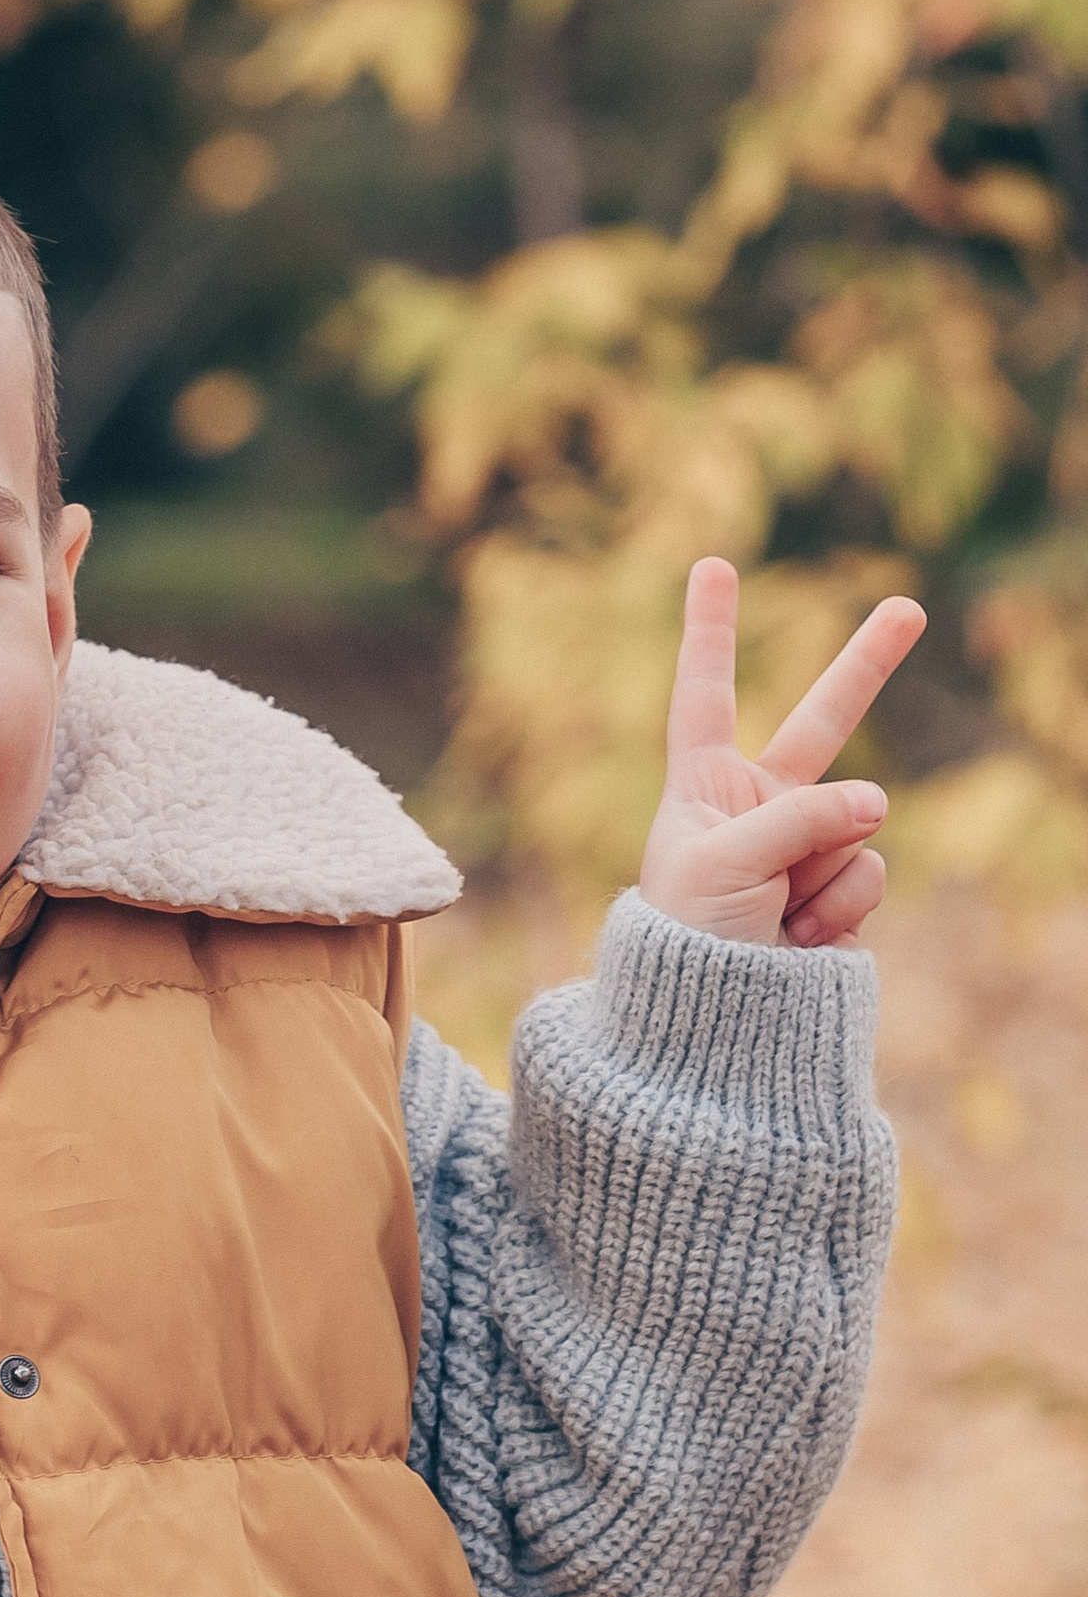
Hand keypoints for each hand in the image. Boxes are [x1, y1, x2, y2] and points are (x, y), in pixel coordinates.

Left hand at [638, 561, 925, 951]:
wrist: (706, 1031)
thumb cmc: (686, 942)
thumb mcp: (726, 864)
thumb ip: (801, 817)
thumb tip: (878, 804)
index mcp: (704, 788)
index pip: (706, 694)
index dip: (712, 631)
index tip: (713, 565)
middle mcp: (756, 808)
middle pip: (821, 724)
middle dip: (866, 665)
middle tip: (909, 606)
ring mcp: (803, 850)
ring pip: (857, 823)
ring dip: (822, 871)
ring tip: (774, 915)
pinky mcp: (838, 893)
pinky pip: (867, 874)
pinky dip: (839, 909)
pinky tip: (798, 941)